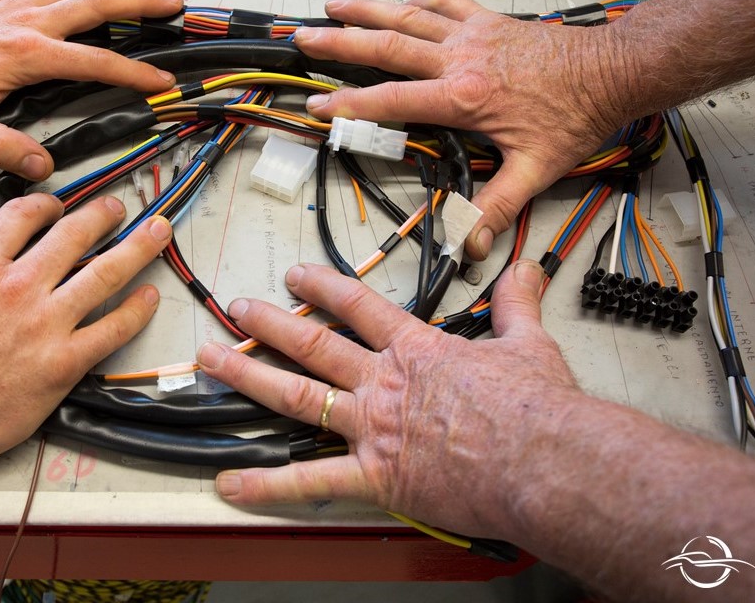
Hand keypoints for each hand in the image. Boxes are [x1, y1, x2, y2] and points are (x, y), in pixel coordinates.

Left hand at [0, 0, 182, 179]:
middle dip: (142, 4)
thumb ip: (2, 148)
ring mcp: (16, 1)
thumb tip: (42, 168)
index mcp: (27, 54)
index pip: (95, 62)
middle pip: (98, 4)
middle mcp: (29, 20)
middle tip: (175, 5)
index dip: (134, 72)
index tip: (162, 81)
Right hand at [0, 194, 171, 475]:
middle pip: (75, 234)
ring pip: (106, 273)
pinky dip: (138, 311)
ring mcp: (46, 324)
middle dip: (102, 214)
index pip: (24, 215)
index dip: (46, 204)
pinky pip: (113, 329)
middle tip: (118, 207)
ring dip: (137, 247)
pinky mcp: (63, 364)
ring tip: (158, 231)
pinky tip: (153, 297)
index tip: (57, 206)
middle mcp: (19, 286)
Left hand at [196, 260, 578, 538]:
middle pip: (313, 344)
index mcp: (416, 350)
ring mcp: (373, 427)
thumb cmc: (538, 408)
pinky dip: (268, 486)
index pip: (359, 306)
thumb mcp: (529, 343)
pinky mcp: (376, 476)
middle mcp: (383, 383)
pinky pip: (312, 482)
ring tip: (210, 361)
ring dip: (248, 376)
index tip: (296, 274)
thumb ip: (518, 303)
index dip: (323, 286)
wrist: (544, 458)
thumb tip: (526, 269)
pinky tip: (230, 484)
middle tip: (236, 309)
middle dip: (269, 324)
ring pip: (297, 395)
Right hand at [293, 0, 630, 259]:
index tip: (318, 106)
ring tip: (333, 5)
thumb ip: (498, 207)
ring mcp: (474, 33)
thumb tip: (469, 245)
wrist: (616, 69)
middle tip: (305, 38)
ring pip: (409, 14)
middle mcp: (460, 57)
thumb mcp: (537, 168)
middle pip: (387, 44)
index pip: (392, 100)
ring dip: (368, 9)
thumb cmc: (578, 114)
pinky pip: (448, 1)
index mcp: (464, 96)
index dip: (350, 105)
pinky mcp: (491, 20)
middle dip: (340, 42)